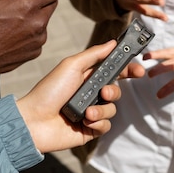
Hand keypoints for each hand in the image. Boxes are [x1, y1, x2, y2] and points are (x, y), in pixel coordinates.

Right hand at [0, 0, 61, 76]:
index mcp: (28, 6)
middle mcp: (38, 23)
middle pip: (51, 6)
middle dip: (41, 2)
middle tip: (23, 4)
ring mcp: (38, 39)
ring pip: (44, 23)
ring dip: (34, 20)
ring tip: (12, 22)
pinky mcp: (35, 52)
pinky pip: (37, 38)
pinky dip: (29, 35)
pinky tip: (12, 36)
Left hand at [15, 41, 144, 152]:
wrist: (34, 121)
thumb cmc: (49, 91)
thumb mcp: (71, 66)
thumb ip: (94, 54)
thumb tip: (113, 42)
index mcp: (87, 77)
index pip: (114, 72)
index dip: (128, 70)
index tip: (139, 71)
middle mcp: (91, 94)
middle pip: (117, 90)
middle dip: (114, 91)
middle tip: (103, 92)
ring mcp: (91, 112)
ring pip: (112, 109)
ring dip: (101, 110)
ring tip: (86, 112)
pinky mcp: (90, 129)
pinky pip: (106, 125)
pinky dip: (98, 123)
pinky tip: (84, 122)